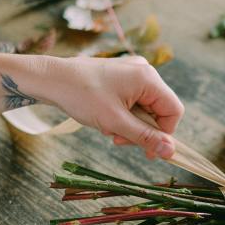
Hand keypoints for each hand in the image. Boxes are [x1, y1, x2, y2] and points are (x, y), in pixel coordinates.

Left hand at [49, 56, 183, 158]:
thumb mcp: (115, 122)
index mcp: (148, 78)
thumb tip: (171, 152)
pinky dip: (123, 115)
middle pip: (159, 110)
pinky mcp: (122, 76)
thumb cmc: (81, 96)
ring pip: (145, 108)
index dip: (164, 133)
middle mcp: (144, 71)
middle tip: (119, 140)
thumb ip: (145, 137)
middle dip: (141, 130)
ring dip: (130, 125)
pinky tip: (106, 119)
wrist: (51, 79)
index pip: (173, 111)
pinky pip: (134, 101)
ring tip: (109, 129)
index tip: (147, 150)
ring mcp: (133, 72)